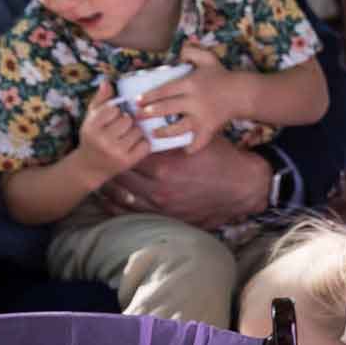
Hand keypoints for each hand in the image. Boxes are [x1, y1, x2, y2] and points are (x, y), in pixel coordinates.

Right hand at [74, 81, 151, 185]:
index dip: (117, 111)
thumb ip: (100, 99)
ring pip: (138, 131)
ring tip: (128, 135)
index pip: (113, 110)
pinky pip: (146, 145)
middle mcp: (103, 140)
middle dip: (128, 121)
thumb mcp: (91, 118)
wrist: (90, 166)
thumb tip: (107, 81)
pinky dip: (143, 143)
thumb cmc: (93, 136)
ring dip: (137, 131)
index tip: (114, 116)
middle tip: (123, 127)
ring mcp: (116, 152)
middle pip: (128, 120)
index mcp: (91, 127)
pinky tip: (134, 144)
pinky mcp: (128, 161)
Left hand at [102, 134, 270, 229]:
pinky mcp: (166, 217)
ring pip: (122, 196)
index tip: (116, 140)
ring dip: (110, 186)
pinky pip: (132, 212)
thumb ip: (171, 136)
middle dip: (112, 165)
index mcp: (164, 166)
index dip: (120, 146)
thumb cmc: (223, 160)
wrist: (244, 188)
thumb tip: (150, 127)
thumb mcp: (197, 142)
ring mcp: (161, 206)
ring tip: (101, 178)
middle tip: (103, 157)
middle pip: (121, 175)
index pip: (129, 154)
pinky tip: (109, 199)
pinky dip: (117, 205)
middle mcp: (158, 188)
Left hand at [135, 43, 244, 153]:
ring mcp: (201, 116)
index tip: (138, 101)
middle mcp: (193, 101)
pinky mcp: (210, 128)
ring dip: (164, 132)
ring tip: (154, 134)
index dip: (149, 96)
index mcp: (190, 84)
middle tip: (138, 117)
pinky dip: (193, 147)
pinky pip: (200, 141)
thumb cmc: (222, 76)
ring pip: (178, 127)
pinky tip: (185, 150)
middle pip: (167, 108)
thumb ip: (192, 52)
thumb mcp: (208, 59)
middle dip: (150, 113)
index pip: (164, 90)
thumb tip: (178, 51)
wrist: (243, 92)